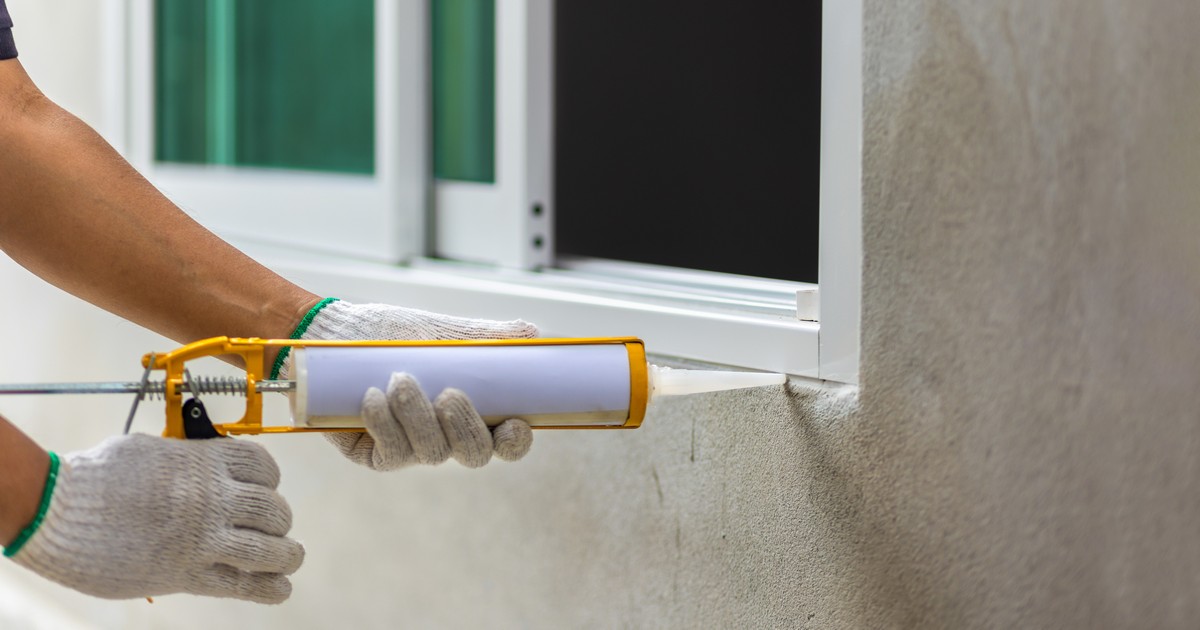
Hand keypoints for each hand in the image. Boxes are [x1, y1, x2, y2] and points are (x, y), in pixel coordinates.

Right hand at [10, 434, 302, 603]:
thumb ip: (184, 460)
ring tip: (290, 558)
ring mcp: (203, 538)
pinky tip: (280, 589)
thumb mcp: (150, 451)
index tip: (265, 487)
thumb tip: (198, 463)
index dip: (270, 479)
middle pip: (273, 510)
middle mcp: (213, 499)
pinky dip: (269, 588)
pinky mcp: (187, 574)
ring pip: (268, 549)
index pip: (263, 466)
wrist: (59, 512)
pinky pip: (243, 585)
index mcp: (205, 462)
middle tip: (272, 528)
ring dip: (286, 554)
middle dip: (278, 519)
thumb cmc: (97, 477)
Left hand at [285, 300, 535, 468]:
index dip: (516, 442)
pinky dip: (385, 424)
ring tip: (400, 379)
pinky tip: (372, 397)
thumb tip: (533, 334)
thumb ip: (489, 337)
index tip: (514, 423)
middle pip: (475, 456)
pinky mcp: (376, 456)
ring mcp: (413, 449)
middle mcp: (447, 436)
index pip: (507, 442)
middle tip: (449, 395)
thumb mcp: (445, 331)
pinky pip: (391, 453)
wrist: (338, 333)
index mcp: (474, 411)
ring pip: (431, 454)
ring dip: (419, 417)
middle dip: (466, 429)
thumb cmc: (395, 333)